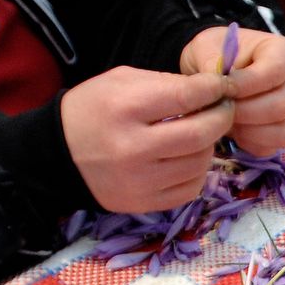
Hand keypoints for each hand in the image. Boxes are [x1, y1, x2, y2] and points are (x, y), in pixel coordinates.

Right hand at [60, 67, 233, 212]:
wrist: (60, 153)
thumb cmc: (94, 109)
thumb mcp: (121, 81)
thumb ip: (165, 83)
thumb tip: (209, 90)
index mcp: (125, 108)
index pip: (185, 97)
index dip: (213, 89)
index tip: (222, 86)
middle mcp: (133, 148)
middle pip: (200, 134)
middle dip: (221, 118)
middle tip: (224, 108)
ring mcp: (140, 181)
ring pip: (199, 163)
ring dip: (209, 145)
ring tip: (201, 132)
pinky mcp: (144, 203)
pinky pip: (190, 188)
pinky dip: (197, 171)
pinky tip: (188, 157)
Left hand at [181, 26, 284, 156]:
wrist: (219, 72)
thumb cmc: (217, 54)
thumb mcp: (208, 47)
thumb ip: (212, 62)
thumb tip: (218, 86)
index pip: (275, 71)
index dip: (247, 84)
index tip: (223, 89)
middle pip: (280, 106)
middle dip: (245, 111)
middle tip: (221, 108)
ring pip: (282, 132)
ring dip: (249, 130)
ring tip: (227, 119)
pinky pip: (273, 147)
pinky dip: (250, 143)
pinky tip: (234, 130)